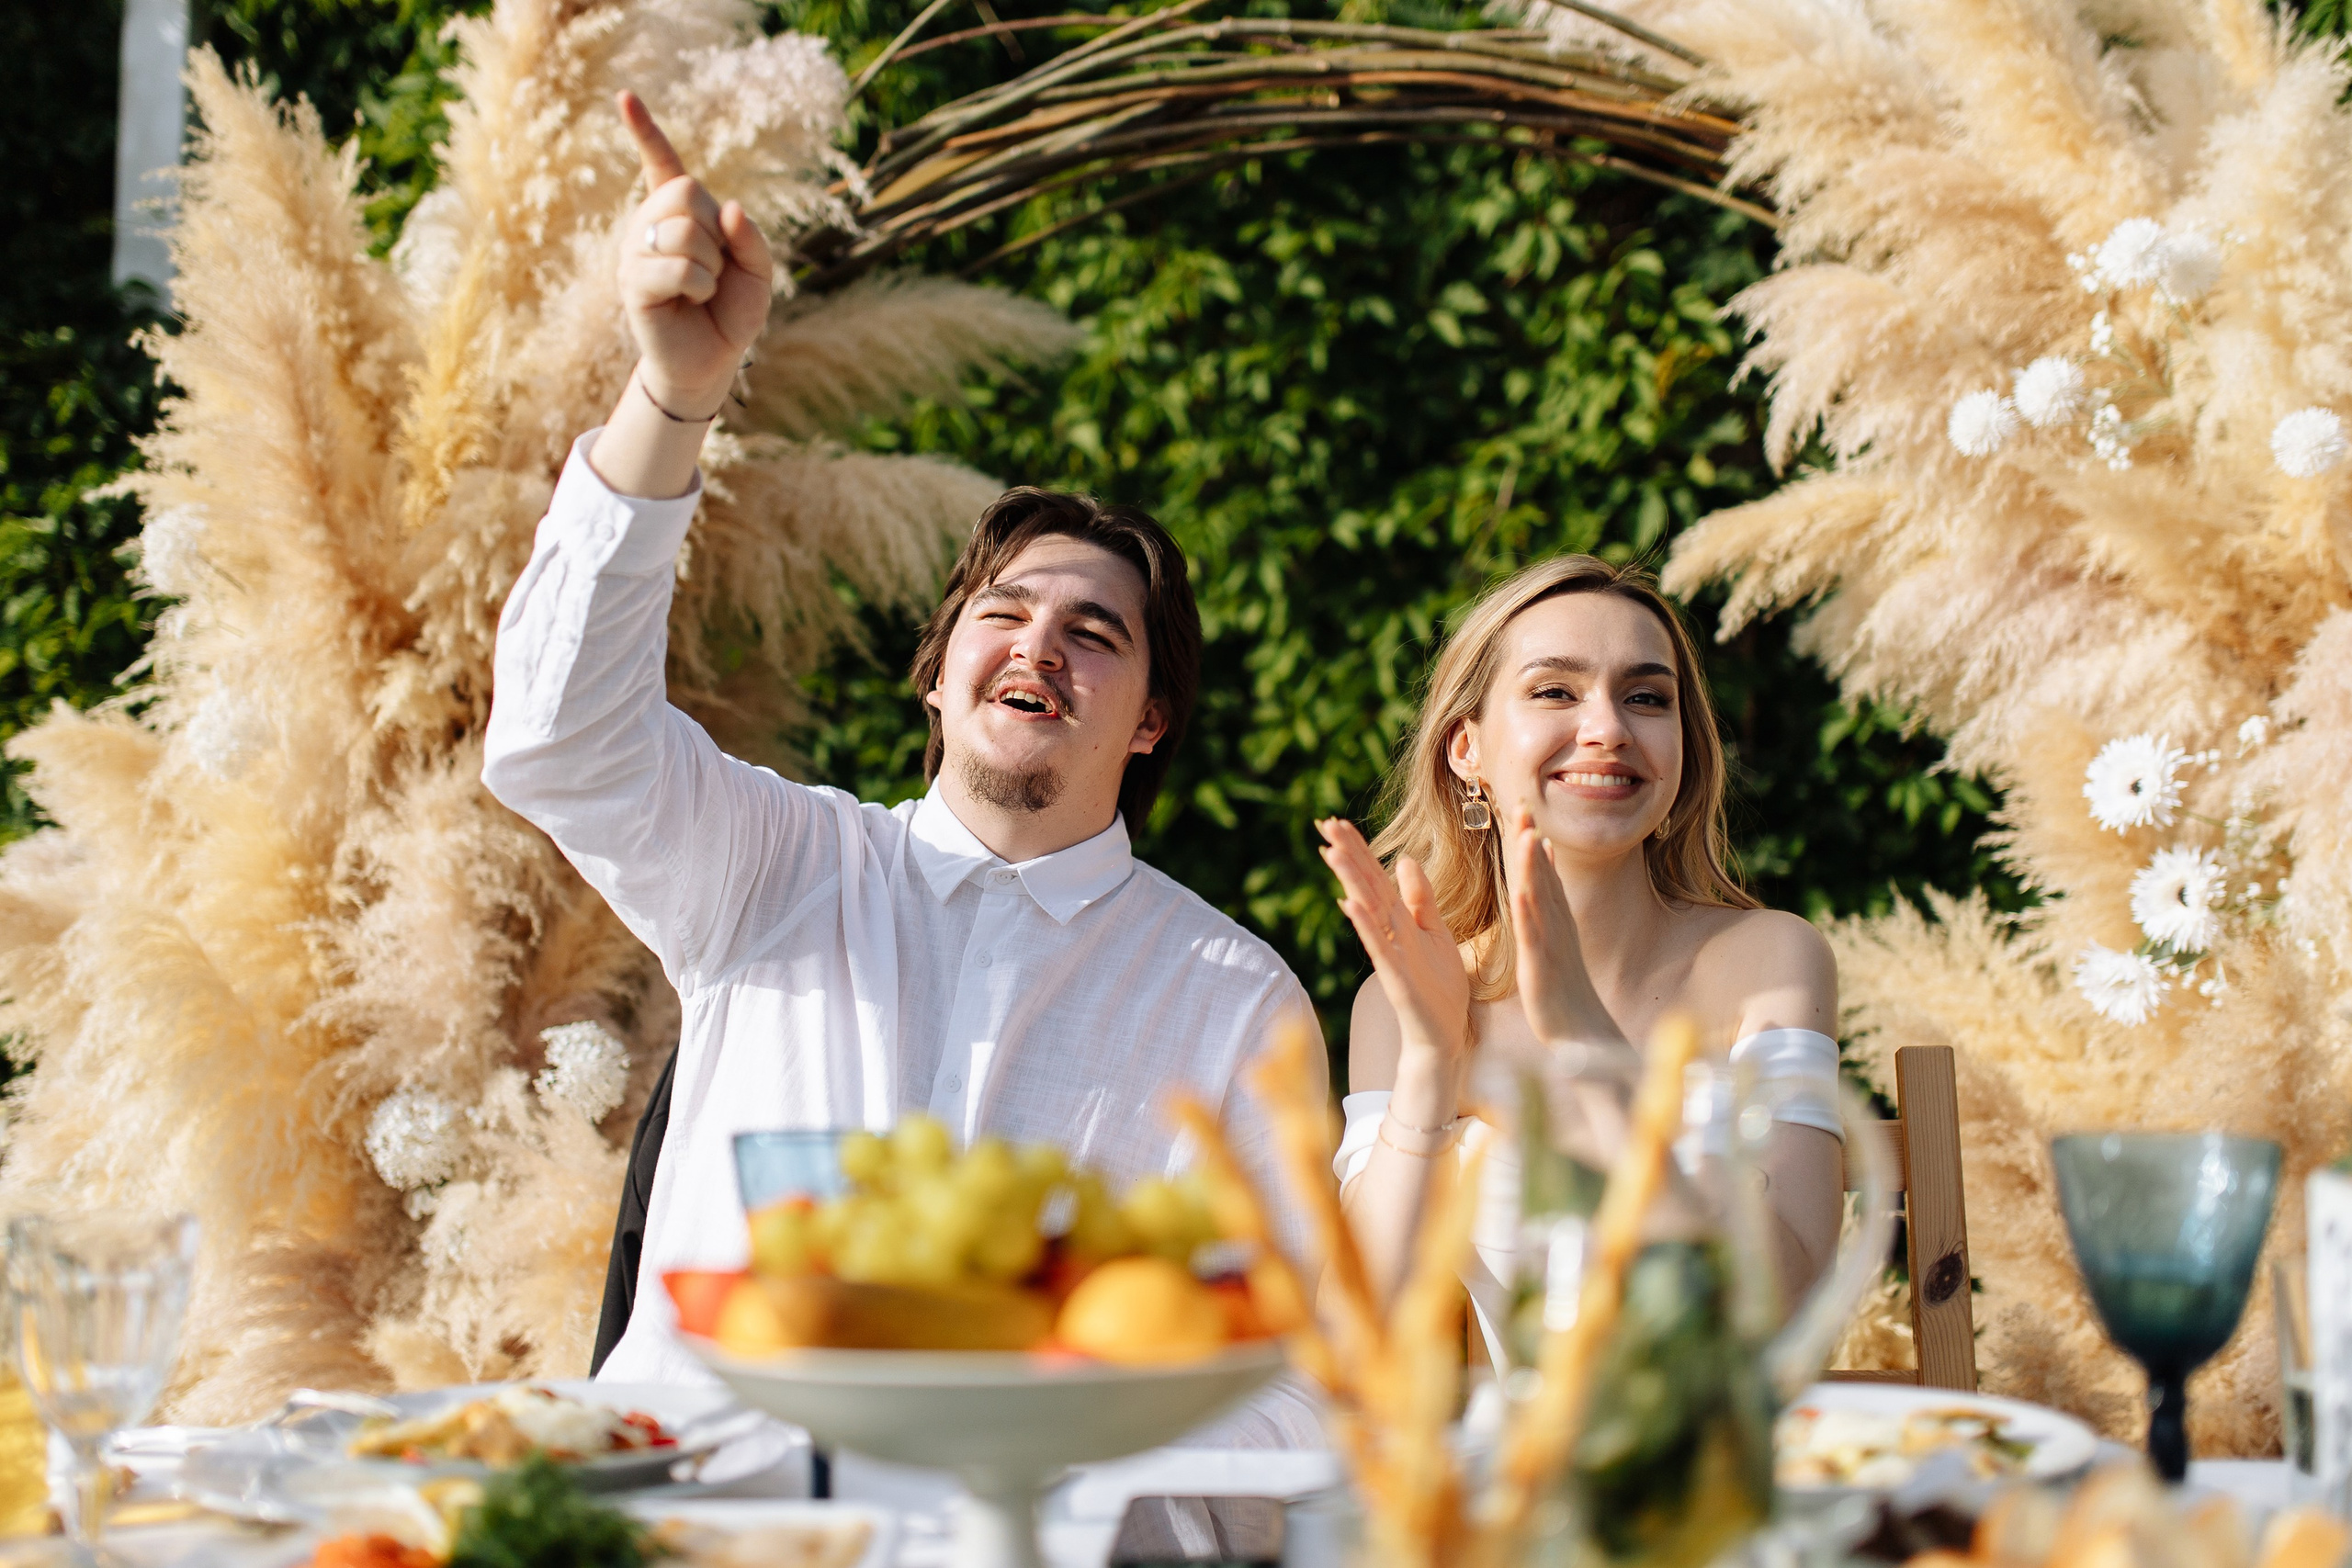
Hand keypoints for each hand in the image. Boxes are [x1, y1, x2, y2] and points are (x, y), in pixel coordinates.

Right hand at [616, 91, 773, 418]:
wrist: (713, 359)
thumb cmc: (731, 311)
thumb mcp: (758, 271)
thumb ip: (750, 236)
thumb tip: (727, 207)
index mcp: (678, 212)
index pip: (660, 162)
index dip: (645, 130)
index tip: (625, 96)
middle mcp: (650, 223)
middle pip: (685, 192)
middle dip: (716, 231)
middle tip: (716, 265)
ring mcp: (636, 251)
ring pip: (684, 231)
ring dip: (712, 265)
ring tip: (704, 288)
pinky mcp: (634, 282)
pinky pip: (679, 267)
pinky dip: (701, 286)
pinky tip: (692, 300)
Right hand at [1318, 818, 1470, 1067]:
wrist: (1445, 1031)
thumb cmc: (1439, 984)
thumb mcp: (1435, 931)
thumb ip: (1420, 897)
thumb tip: (1405, 858)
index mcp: (1400, 919)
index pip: (1375, 876)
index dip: (1358, 849)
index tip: (1337, 821)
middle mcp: (1389, 932)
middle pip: (1365, 885)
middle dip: (1347, 855)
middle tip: (1324, 823)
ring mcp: (1389, 953)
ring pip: (1367, 910)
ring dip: (1350, 881)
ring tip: (1331, 851)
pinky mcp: (1395, 976)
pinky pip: (1378, 946)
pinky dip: (1364, 924)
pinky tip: (1350, 903)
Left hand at [1505, 805, 1618, 1044]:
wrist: (1581, 1033)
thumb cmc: (1565, 990)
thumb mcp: (1556, 943)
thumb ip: (1550, 909)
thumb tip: (1546, 878)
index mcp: (1554, 921)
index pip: (1542, 874)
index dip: (1530, 840)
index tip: (1522, 807)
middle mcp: (1555, 926)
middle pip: (1541, 877)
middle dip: (1529, 840)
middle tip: (1521, 804)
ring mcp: (1550, 945)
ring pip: (1540, 900)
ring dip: (1532, 867)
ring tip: (1524, 834)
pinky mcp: (1542, 968)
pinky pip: (1535, 937)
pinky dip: (1530, 913)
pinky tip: (1523, 892)